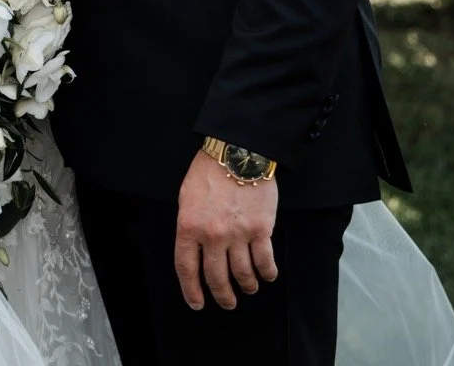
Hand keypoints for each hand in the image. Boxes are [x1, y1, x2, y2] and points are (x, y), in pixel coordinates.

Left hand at [174, 150, 278, 310]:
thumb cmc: (210, 170)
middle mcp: (212, 235)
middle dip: (222, 295)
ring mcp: (238, 234)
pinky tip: (267, 275)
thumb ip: (190, 224)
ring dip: (246, 286)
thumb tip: (194, 249)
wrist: (238, 150)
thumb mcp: (187, 196)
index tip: (197, 303)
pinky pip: (264, 261)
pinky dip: (267, 273)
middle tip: (227, 302)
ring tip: (248, 288)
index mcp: (189, 226)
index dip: (191, 290)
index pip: (186, 268)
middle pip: (216, 278)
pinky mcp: (261, 229)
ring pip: (242, 274)